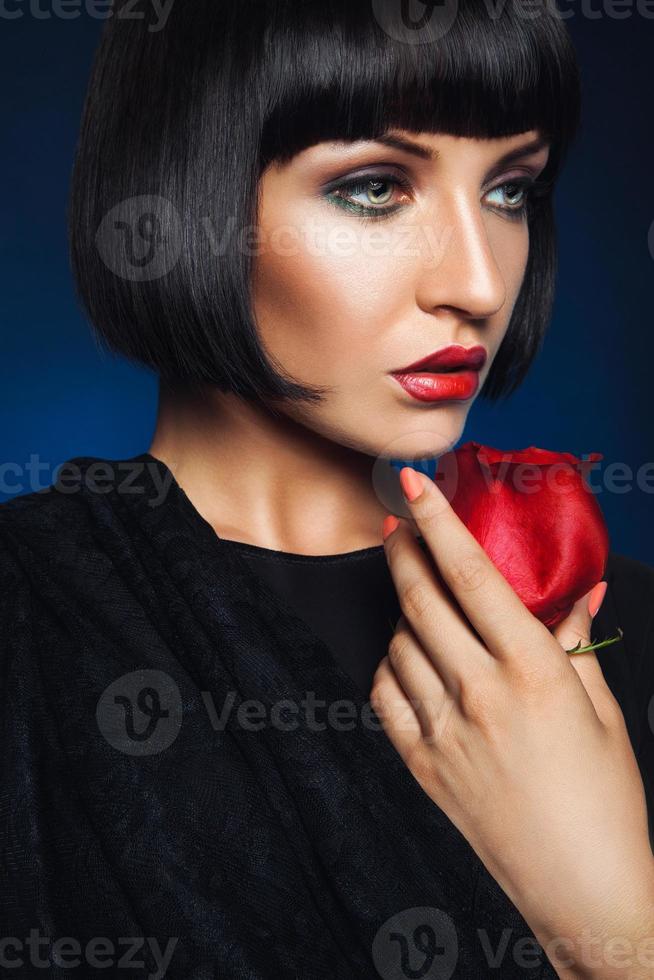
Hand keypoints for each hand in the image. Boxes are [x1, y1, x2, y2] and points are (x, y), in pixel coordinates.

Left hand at [371, 466, 653, 977]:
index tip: (415, 486)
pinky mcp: (422, 764)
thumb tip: (582, 588)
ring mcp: (445, 730)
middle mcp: (481, 693)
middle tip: (395, 523)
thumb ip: (580, 640)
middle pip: (421, 599)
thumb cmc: (604, 797)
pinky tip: (408, 658)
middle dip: (402, 550)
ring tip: (421, 603)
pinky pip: (384, 694)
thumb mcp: (603, 708)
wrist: (581, 887)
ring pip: (398, 642)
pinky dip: (390, 665)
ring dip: (403, 611)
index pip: (474, 577)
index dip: (440, 523)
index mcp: (534, 670)